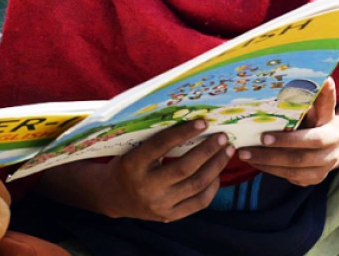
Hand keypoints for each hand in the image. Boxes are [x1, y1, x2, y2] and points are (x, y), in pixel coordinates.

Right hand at [92, 119, 233, 220]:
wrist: (112, 195)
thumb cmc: (124, 164)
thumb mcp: (131, 150)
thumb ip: (155, 141)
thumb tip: (189, 125)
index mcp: (132, 164)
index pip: (161, 145)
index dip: (183, 133)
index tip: (203, 122)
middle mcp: (146, 187)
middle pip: (185, 167)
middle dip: (208, 150)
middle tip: (223, 137)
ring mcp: (159, 204)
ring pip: (196, 185)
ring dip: (216, 166)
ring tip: (227, 152)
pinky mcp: (169, 216)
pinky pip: (198, 202)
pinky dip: (212, 186)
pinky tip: (217, 173)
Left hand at [237, 78, 338, 186]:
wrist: (328, 143)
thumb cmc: (316, 118)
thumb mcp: (319, 107)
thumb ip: (319, 96)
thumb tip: (324, 77)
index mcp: (332, 134)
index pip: (312, 139)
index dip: (288, 140)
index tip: (264, 136)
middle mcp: (331, 155)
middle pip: (298, 158)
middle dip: (269, 154)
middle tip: (244, 149)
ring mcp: (321, 170)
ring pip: (290, 170)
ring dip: (265, 163)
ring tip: (243, 155)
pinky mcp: (311, 180)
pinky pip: (288, 177)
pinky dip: (269, 170)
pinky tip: (253, 161)